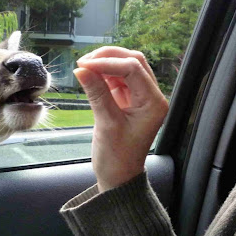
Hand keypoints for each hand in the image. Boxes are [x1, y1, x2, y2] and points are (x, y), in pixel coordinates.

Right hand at [74, 47, 168, 191]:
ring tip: (83, 67)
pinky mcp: (128, 100)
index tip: (84, 65)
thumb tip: (82, 68)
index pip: (133, 69)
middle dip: (108, 57)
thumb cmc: (117, 158)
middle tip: (83, 61)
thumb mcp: (106, 123)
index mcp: (154, 102)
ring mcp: (140, 97)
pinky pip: (118, 78)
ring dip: (105, 63)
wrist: (119, 178)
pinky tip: (89, 74)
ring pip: (125, 67)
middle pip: (133, 62)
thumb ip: (96, 93)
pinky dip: (103, 73)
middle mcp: (151, 97)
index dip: (108, 62)